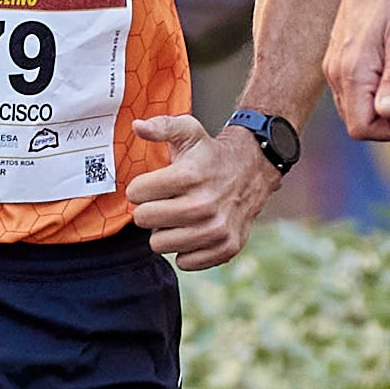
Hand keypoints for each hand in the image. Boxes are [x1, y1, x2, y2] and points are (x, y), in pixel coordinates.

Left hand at [127, 113, 273, 269]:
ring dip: (165, 231)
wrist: (253, 169)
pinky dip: (185, 249)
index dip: (140, 188)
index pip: (136, 194)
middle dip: (148, 210)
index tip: (152, 185)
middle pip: (144, 221)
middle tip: (164, 201)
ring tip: (179, 215)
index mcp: (189, 175)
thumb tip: (138, 126)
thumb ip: (160, 126)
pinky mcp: (226, 247)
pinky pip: (184, 262)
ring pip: (159, 244)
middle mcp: (203, 205)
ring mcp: (216, 229)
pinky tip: (193, 230)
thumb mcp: (188, 131)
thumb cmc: (211, 153)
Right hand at [324, 0, 389, 142]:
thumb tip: (389, 115)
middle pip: (356, 123)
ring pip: (353, 109)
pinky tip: (389, 72)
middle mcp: (336, 74)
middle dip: (385, 122)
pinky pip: (352, 92)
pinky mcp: (338, 59)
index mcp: (352, 73)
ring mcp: (334, 66)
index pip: (361, 128)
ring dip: (378, 108)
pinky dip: (371, 94)